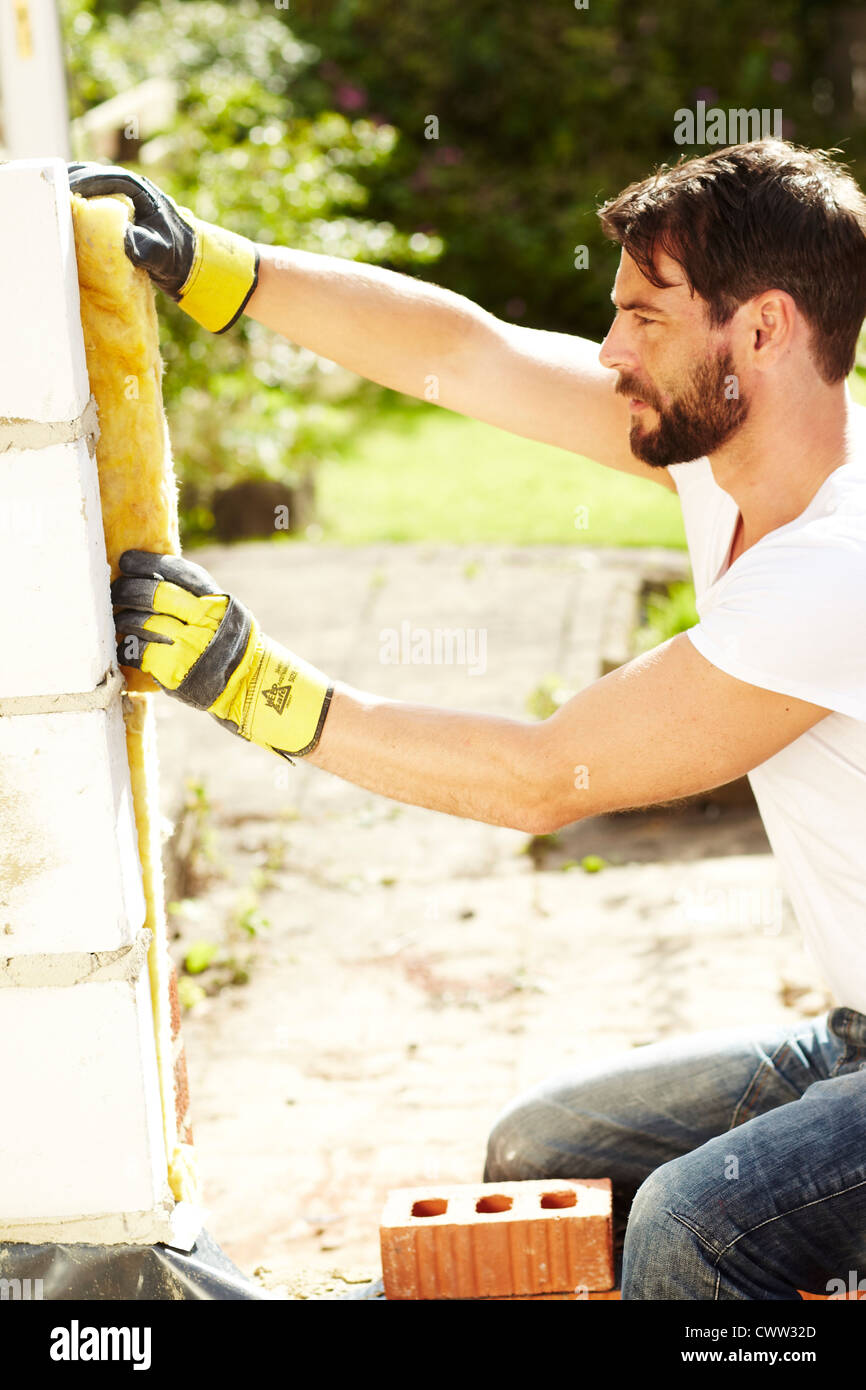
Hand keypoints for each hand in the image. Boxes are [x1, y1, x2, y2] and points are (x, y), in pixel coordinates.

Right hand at [68, 163, 258, 332]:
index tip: (66, 190)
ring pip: (93, 180)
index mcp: (141, 191)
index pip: (107, 178)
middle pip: (95, 173)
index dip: (85, 182)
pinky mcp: (121, 205)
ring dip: (73, 184)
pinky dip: (79, 194)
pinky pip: (95, 193)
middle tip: (50, 187)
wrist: (191, 260)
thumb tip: (125, 242)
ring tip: (52, 193)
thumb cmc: (177, 254)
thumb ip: (145, 247)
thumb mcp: (161, 252)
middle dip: (72, 179)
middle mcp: (133, 187)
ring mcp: (126, 194)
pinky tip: (64, 204)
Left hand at [112, 551, 331, 759]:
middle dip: (127, 590)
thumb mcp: (222, 610)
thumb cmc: (226, 642)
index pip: (177, 571)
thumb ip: (193, 595)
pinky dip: (125, 647)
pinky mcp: (173, 668)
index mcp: (215, 599)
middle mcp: (203, 619)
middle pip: (154, 594)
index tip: (127, 562)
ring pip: (141, 622)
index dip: (147, 564)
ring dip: (123, 619)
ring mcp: (188, 644)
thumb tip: (150, 576)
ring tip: (119, 619)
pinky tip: (122, 645)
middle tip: (115, 591)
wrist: (246, 684)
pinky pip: (138, 651)